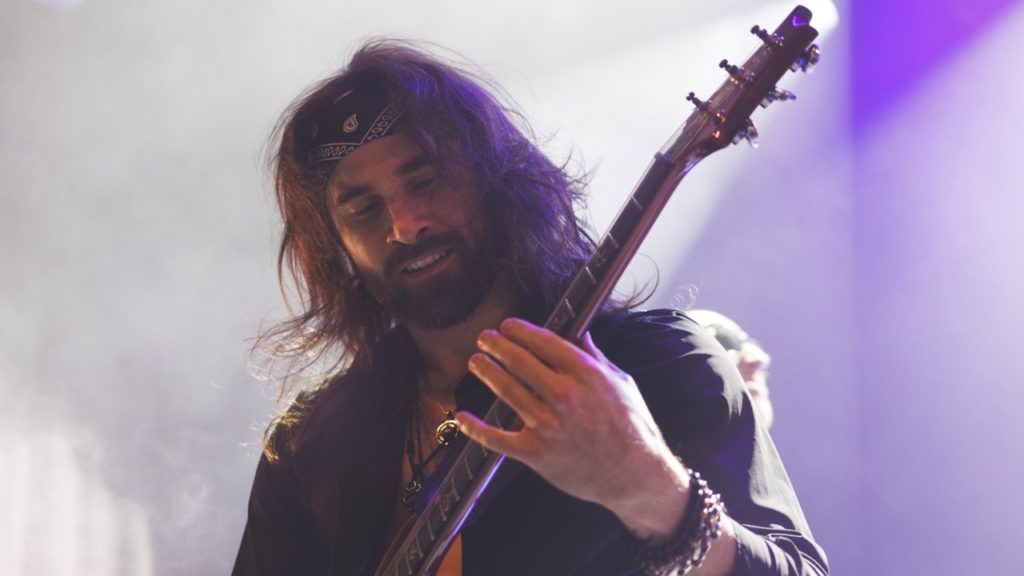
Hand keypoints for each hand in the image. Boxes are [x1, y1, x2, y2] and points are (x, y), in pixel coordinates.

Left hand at [455, 317, 689, 537]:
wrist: (636, 475)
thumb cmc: (633, 427)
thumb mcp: (622, 384)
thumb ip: (597, 359)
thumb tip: (581, 335)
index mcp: (586, 375)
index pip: (544, 342)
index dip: (520, 331)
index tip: (507, 326)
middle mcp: (564, 396)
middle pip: (519, 361)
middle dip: (496, 345)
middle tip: (484, 338)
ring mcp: (548, 425)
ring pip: (505, 390)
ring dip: (486, 372)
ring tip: (475, 362)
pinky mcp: (537, 453)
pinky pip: (497, 438)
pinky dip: (476, 428)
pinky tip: (462, 417)